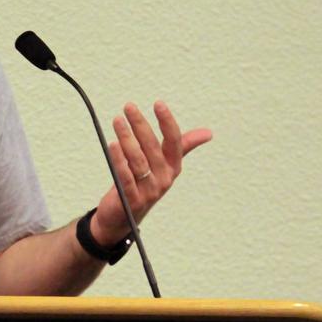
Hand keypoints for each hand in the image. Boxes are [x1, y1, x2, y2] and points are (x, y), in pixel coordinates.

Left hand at [90, 101, 210, 244]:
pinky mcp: (131, 199)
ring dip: (127, 138)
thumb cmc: (143, 184)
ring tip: (117, 121)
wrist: (123, 217)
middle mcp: (164, 178)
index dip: (167, 122)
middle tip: (129, 107)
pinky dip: (119, 161)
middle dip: (141, 125)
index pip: (174, 142)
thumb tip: (208, 133)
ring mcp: (149, 190)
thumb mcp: (163, 164)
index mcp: (173, 167)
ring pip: (138, 160)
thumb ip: (182, 146)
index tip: (158, 104)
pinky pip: (125, 177)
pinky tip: (112, 145)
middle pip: (152, 147)